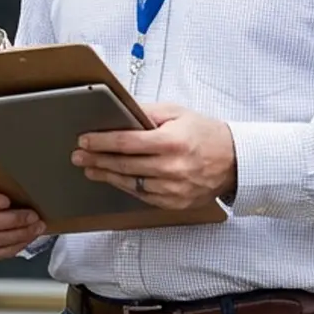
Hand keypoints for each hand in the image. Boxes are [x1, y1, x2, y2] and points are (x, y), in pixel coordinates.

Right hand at [0, 174, 46, 259]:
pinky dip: (13, 247)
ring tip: (36, 228)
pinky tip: (27, 239)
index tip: (7, 201)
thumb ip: (6, 169)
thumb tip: (26, 160)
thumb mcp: (2, 171)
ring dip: (16, 235)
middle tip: (33, 216)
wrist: (8, 198)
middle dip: (11, 220)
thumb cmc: (5, 183)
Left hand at [71, 102, 236, 209]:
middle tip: (78, 155)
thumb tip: (118, 111)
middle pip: (124, 165)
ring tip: (89, 168)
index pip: (127, 142)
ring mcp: (174, 189)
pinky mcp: (176, 203)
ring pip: (130, 183)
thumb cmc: (205, 134)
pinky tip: (112, 178)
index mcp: (172, 142)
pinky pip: (143, 196)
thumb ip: (145, 112)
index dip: (101, 142)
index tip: (84, 140)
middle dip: (96, 159)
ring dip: (106, 175)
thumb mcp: (176, 113)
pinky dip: (125, 186)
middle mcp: (173, 168)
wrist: (235, 161)